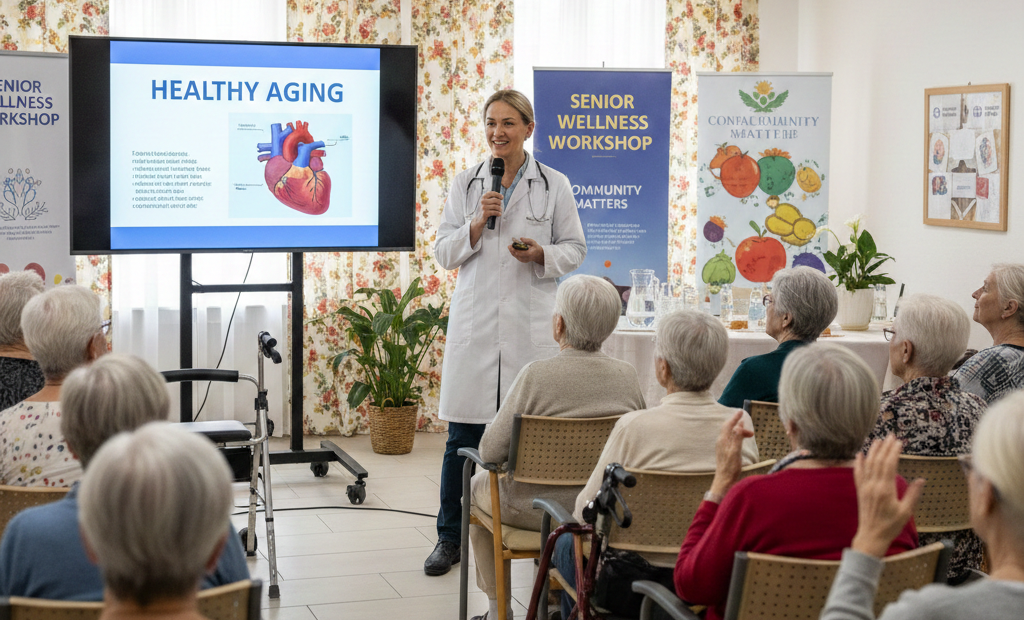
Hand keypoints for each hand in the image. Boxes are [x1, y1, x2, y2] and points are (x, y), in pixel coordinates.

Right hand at [471, 191, 502, 229]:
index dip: (497, 194)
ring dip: (499, 208)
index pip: (491, 193)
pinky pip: (495, 212)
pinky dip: (498, 213)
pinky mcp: (485, 213)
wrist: (478, 219)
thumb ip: (490, 199)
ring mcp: (483, 207)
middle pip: (495, 200)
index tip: (502, 197)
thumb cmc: (484, 210)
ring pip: (495, 206)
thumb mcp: (485, 203)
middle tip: (500, 205)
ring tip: (500, 210)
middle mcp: (482, 202)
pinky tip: (499, 214)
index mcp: (483, 198)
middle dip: (499, 202)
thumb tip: (500, 197)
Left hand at [508, 237, 544, 265]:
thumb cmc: (535, 248)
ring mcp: (525, 260)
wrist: (538, 255)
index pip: (521, 252)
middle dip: (512, 250)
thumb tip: (521, 238)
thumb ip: (527, 240)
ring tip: (510, 247)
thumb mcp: (533, 242)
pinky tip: (512, 251)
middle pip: (518, 255)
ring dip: (512, 252)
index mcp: (530, 253)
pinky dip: (514, 254)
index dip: (515, 249)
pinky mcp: (523, 261)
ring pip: (517, 257)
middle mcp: (527, 258)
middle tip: (509, 246)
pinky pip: (517, 258)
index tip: (512, 245)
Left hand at [709, 410, 753, 497]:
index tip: (741, 411)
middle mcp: (721, 442)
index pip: (728, 425)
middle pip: (729, 428)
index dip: (735, 418)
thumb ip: (737, 438)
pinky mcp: (725, 451)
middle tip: (749, 426)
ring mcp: (722, 446)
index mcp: (723, 440)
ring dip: (739, 431)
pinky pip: (732, 439)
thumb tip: (738, 425)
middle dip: (739, 425)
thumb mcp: (735, 451)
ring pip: (731, 434)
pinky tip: (742, 439)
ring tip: (749, 434)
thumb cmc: (730, 467)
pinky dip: (738, 436)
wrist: (724, 480)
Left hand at [850, 435, 924, 557]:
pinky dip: (858, 463)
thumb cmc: (891, 526)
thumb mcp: (906, 512)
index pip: (889, 465)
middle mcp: (873, 486)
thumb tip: (921, 479)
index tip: (899, 442)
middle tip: (891, 436)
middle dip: (885, 447)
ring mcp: (864, 488)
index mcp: (886, 490)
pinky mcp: (859, 491)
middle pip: (879, 461)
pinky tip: (859, 454)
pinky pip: (857, 474)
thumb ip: (913, 494)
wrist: (871, 536)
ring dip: (873, 451)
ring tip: (878, 440)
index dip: (894, 452)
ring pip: (868, 465)